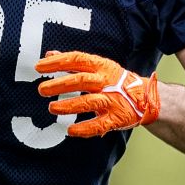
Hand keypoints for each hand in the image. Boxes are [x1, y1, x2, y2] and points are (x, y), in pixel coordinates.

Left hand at [35, 50, 159, 137]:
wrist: (146, 97)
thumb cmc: (115, 80)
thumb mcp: (97, 66)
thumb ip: (73, 62)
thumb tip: (49, 54)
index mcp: (101, 66)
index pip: (76, 60)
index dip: (57, 63)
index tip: (39, 67)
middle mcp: (106, 82)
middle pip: (81, 81)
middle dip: (59, 85)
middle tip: (41, 90)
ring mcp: (112, 100)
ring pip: (89, 102)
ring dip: (68, 105)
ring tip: (51, 108)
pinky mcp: (116, 118)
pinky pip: (99, 124)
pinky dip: (84, 129)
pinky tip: (70, 130)